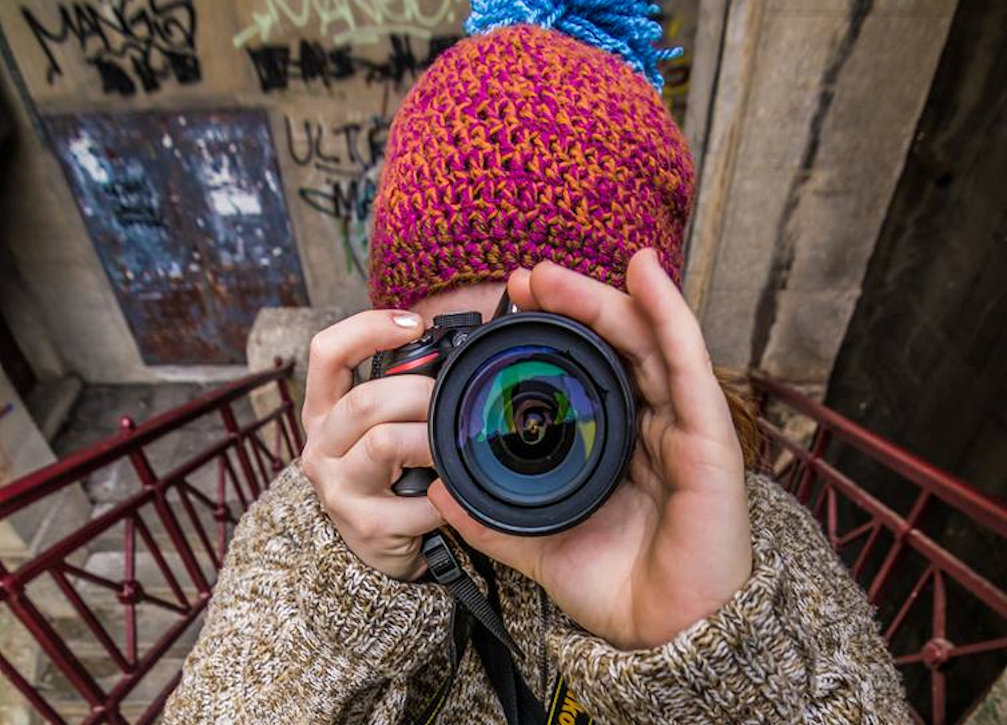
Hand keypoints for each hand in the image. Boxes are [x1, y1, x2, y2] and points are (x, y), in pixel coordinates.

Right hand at [300, 310, 444, 580]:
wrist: (380, 544)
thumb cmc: (389, 471)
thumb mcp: (381, 424)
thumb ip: (400, 388)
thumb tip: (456, 350)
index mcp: (324, 410)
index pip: (326, 352)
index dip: (368, 328)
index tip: (413, 324)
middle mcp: (320, 446)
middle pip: (367, 400)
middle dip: (421, 395)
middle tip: (450, 404)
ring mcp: (338, 487)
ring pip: (385, 443)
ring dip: (431, 442)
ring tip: (450, 448)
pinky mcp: (365, 525)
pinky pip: (419, 500)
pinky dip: (446, 496)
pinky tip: (451, 496)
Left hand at [428, 249, 751, 649]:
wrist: (669, 637)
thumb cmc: (622, 588)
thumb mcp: (541, 543)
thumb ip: (491, 517)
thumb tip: (437, 492)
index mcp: (616, 444)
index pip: (586, 371)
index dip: (552, 334)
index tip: (507, 307)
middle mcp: (652, 424)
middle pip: (615, 346)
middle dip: (570, 306)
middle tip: (523, 279)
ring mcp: (682, 426)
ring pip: (646, 341)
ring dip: (603, 297)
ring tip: (553, 273)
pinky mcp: (710, 436)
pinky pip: (688, 363)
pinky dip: (668, 311)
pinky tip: (645, 270)